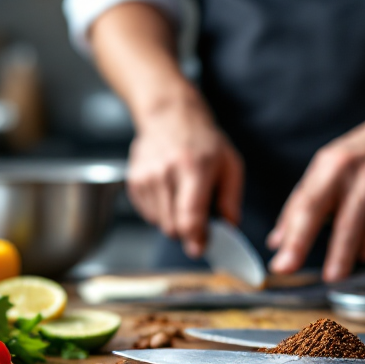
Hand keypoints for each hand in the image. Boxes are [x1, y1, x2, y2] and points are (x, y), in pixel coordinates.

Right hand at [127, 104, 243, 257]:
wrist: (168, 116)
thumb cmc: (203, 140)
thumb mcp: (230, 164)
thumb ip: (230, 199)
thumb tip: (229, 229)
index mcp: (193, 169)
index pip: (190, 217)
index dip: (196, 239)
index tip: (200, 248)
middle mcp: (165, 173)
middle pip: (172, 226)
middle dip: (187, 231)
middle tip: (198, 220)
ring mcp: (146, 177)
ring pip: (159, 223)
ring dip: (173, 220)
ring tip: (182, 197)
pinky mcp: (133, 181)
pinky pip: (148, 214)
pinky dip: (160, 212)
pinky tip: (169, 192)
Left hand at [267, 114, 364, 280]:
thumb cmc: (357, 157)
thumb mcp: (324, 170)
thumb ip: (298, 207)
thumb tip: (276, 243)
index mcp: (333, 165)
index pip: (309, 208)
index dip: (295, 240)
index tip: (283, 266)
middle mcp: (362, 173)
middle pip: (348, 224)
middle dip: (339, 256)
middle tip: (331, 278)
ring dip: (363, 251)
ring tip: (357, 253)